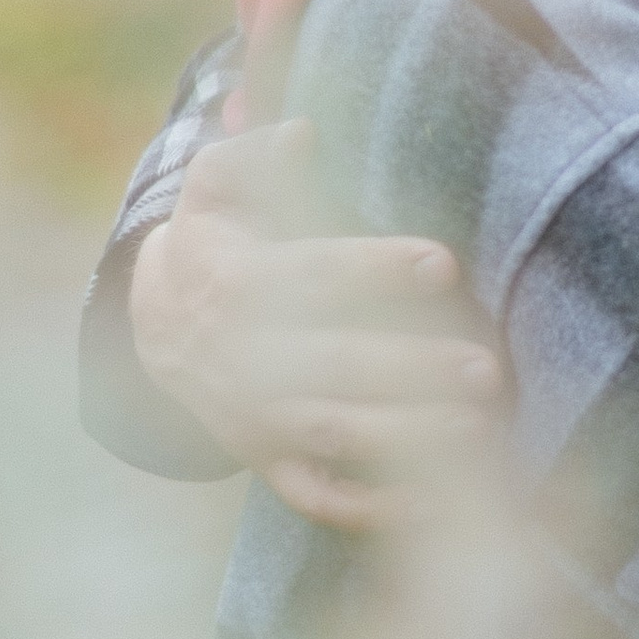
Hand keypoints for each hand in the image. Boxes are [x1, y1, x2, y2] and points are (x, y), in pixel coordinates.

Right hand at [128, 118, 496, 530]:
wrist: (152, 329)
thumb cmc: (213, 241)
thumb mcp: (214, 188)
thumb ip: (250, 155)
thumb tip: (301, 130)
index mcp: (239, 284)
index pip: (313, 276)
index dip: (375, 268)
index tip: (443, 261)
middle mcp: (244, 358)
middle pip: (333, 366)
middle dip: (410, 370)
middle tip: (487, 368)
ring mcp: (255, 417)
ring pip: (333, 433)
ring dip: (406, 436)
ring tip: (478, 429)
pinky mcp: (266, 460)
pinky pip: (316, 496)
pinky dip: (369, 508)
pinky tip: (435, 500)